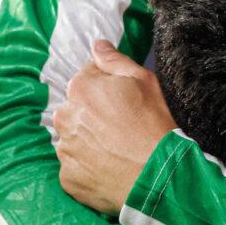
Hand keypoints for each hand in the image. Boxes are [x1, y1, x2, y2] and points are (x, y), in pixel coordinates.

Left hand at [52, 40, 176, 213]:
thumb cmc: (156, 125)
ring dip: (90, 143)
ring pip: (75, 140)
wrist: (161, 177)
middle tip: (124, 130)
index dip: (109, 91)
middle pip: (77, 111)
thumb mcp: (144, 81)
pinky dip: (90, 169)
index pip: (87, 80)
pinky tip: (112, 169)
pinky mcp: (68, 178)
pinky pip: (76, 168)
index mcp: (80, 88)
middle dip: (95, 116)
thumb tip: (97, 45)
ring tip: (119, 152)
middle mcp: (64, 117)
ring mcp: (64, 150)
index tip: (126, 104)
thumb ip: (115, 60)